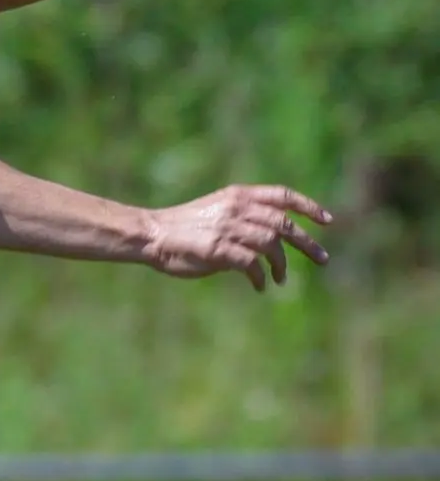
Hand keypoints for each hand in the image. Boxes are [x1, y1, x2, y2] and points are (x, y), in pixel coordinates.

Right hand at [144, 185, 331, 290]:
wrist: (152, 234)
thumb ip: (245, 217)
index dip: (308, 206)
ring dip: (281, 265)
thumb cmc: (184, 226)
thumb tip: (275, 238)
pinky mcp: (218, 250)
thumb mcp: (217, 210)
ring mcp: (227, 229)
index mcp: (237, 195)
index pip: (282, 194)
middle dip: (307, 243)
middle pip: (283, 224)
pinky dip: (260, 278)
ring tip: (280, 279)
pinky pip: (251, 265)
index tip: (327, 221)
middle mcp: (236, 208)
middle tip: (323, 260)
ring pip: (271, 245)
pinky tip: (260, 286)